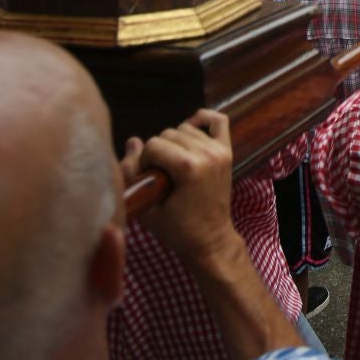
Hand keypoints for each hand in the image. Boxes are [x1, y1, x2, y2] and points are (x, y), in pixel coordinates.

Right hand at [122, 109, 236, 263]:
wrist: (210, 240)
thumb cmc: (177, 229)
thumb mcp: (147, 208)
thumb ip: (133, 174)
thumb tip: (132, 141)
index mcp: (189, 167)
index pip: (153, 145)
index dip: (144, 162)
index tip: (148, 181)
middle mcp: (207, 154)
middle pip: (167, 134)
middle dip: (157, 153)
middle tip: (160, 176)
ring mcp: (220, 151)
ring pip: (184, 128)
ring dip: (174, 143)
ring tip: (173, 165)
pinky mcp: (227, 152)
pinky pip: (217, 120)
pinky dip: (202, 119)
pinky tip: (190, 130)